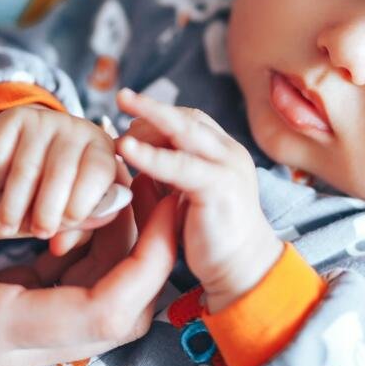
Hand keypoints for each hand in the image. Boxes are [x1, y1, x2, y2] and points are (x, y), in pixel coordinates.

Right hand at [0, 106, 119, 252]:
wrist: (32, 141)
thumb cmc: (64, 183)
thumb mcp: (77, 201)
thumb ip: (76, 225)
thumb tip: (60, 247)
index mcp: (103, 149)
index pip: (99, 173)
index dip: (82, 202)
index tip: (67, 223)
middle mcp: (78, 127)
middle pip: (61, 172)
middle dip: (48, 209)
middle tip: (38, 232)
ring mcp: (45, 120)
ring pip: (26, 168)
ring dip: (14, 203)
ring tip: (6, 226)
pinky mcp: (13, 118)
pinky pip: (0, 155)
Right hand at [0, 173, 177, 365]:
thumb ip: (26, 206)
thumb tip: (107, 197)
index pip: (105, 310)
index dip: (152, 258)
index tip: (169, 203)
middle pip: (110, 316)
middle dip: (144, 253)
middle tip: (154, 190)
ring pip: (93, 310)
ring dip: (117, 254)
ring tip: (124, 193)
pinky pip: (62, 300)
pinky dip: (84, 260)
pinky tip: (85, 215)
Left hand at [115, 88, 283, 312]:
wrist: (243, 269)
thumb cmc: (210, 236)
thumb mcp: (183, 197)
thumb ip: (162, 176)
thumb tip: (130, 160)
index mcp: (222, 152)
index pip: (189, 119)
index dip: (158, 116)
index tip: (129, 119)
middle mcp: (228, 152)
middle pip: (187, 118)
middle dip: (152, 106)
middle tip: (122, 96)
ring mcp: (227, 167)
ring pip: (185, 132)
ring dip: (150, 120)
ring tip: (121, 114)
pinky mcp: (220, 187)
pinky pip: (181, 165)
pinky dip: (152, 155)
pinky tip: (128, 151)